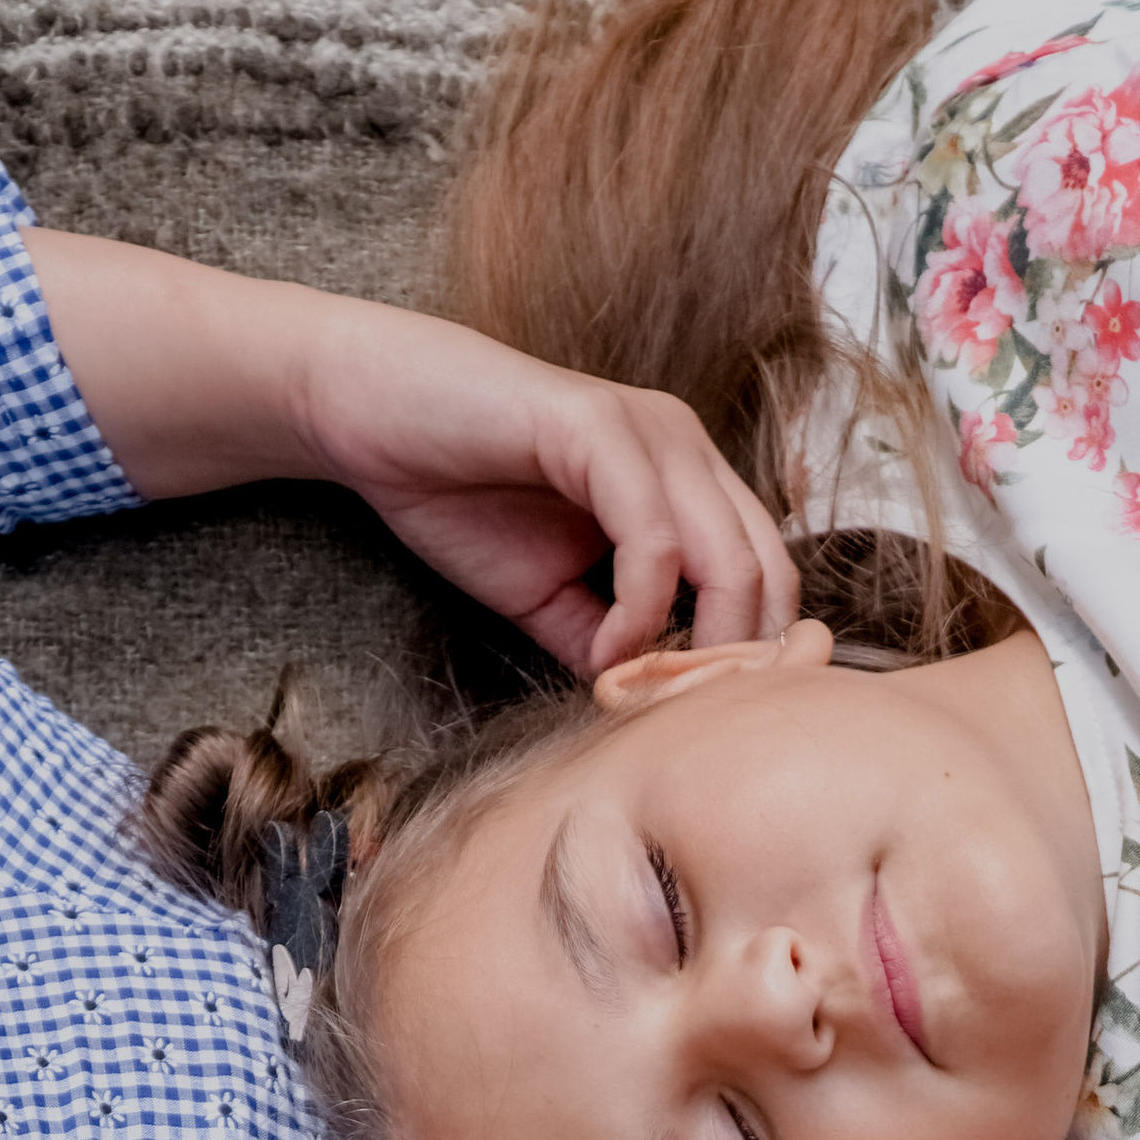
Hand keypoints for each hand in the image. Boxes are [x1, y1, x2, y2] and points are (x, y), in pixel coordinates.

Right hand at [290, 298, 798, 673]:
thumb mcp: (549, 599)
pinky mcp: (600, 426)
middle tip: (680, 721)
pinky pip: (655, 537)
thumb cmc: (457, 493)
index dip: (748, 660)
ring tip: (641, 690)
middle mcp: (685, 449)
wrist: (370, 416)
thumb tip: (651, 710)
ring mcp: (650, 431)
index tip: (698, 722)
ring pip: (730, 557)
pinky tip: (603, 650)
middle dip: (735, 665)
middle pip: (769, 576)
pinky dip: (640, 610)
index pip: (767, 578)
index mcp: (685, 482)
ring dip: (697, 646)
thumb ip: (608, 644)